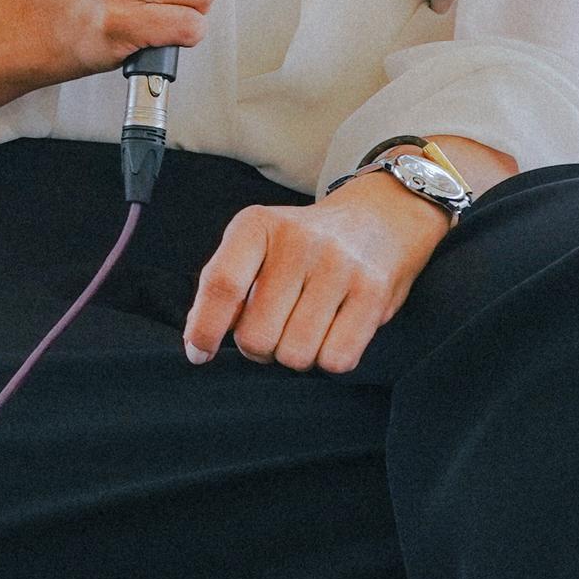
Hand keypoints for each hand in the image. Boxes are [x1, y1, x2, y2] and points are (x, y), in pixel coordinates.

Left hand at [183, 167, 455, 373]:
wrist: (381, 218)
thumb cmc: (306, 244)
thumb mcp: (259, 243)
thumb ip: (227, 284)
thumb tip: (197, 343)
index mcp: (257, 225)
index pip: (221, 285)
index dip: (205, 329)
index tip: (199, 354)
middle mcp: (298, 242)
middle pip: (257, 336)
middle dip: (259, 347)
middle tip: (274, 329)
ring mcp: (338, 266)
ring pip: (296, 355)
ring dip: (295, 355)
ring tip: (305, 327)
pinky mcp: (373, 292)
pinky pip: (336, 360)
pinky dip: (329, 359)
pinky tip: (333, 333)